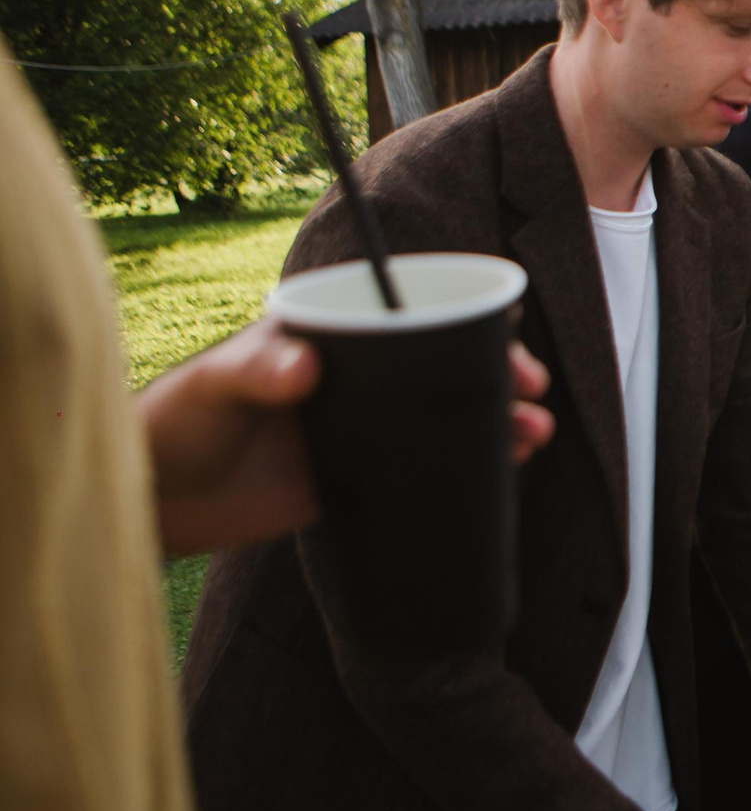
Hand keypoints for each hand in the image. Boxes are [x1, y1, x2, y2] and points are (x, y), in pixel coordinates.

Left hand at [138, 318, 554, 557]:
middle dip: (497, 369)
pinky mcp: (363, 476)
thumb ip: (254, 372)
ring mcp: (365, 425)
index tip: (505, 325)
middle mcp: (359, 375)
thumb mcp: (213, 386)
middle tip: (529, 386)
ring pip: (447, 413)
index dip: (465, 312)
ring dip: (497, 419)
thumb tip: (304, 368)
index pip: (410, 309)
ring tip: (534, 435)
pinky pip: (430, 464)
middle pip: (446, 361)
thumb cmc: (176, 421)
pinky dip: (472, 464)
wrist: (156, 501)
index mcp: (333, 334)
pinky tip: (509, 466)